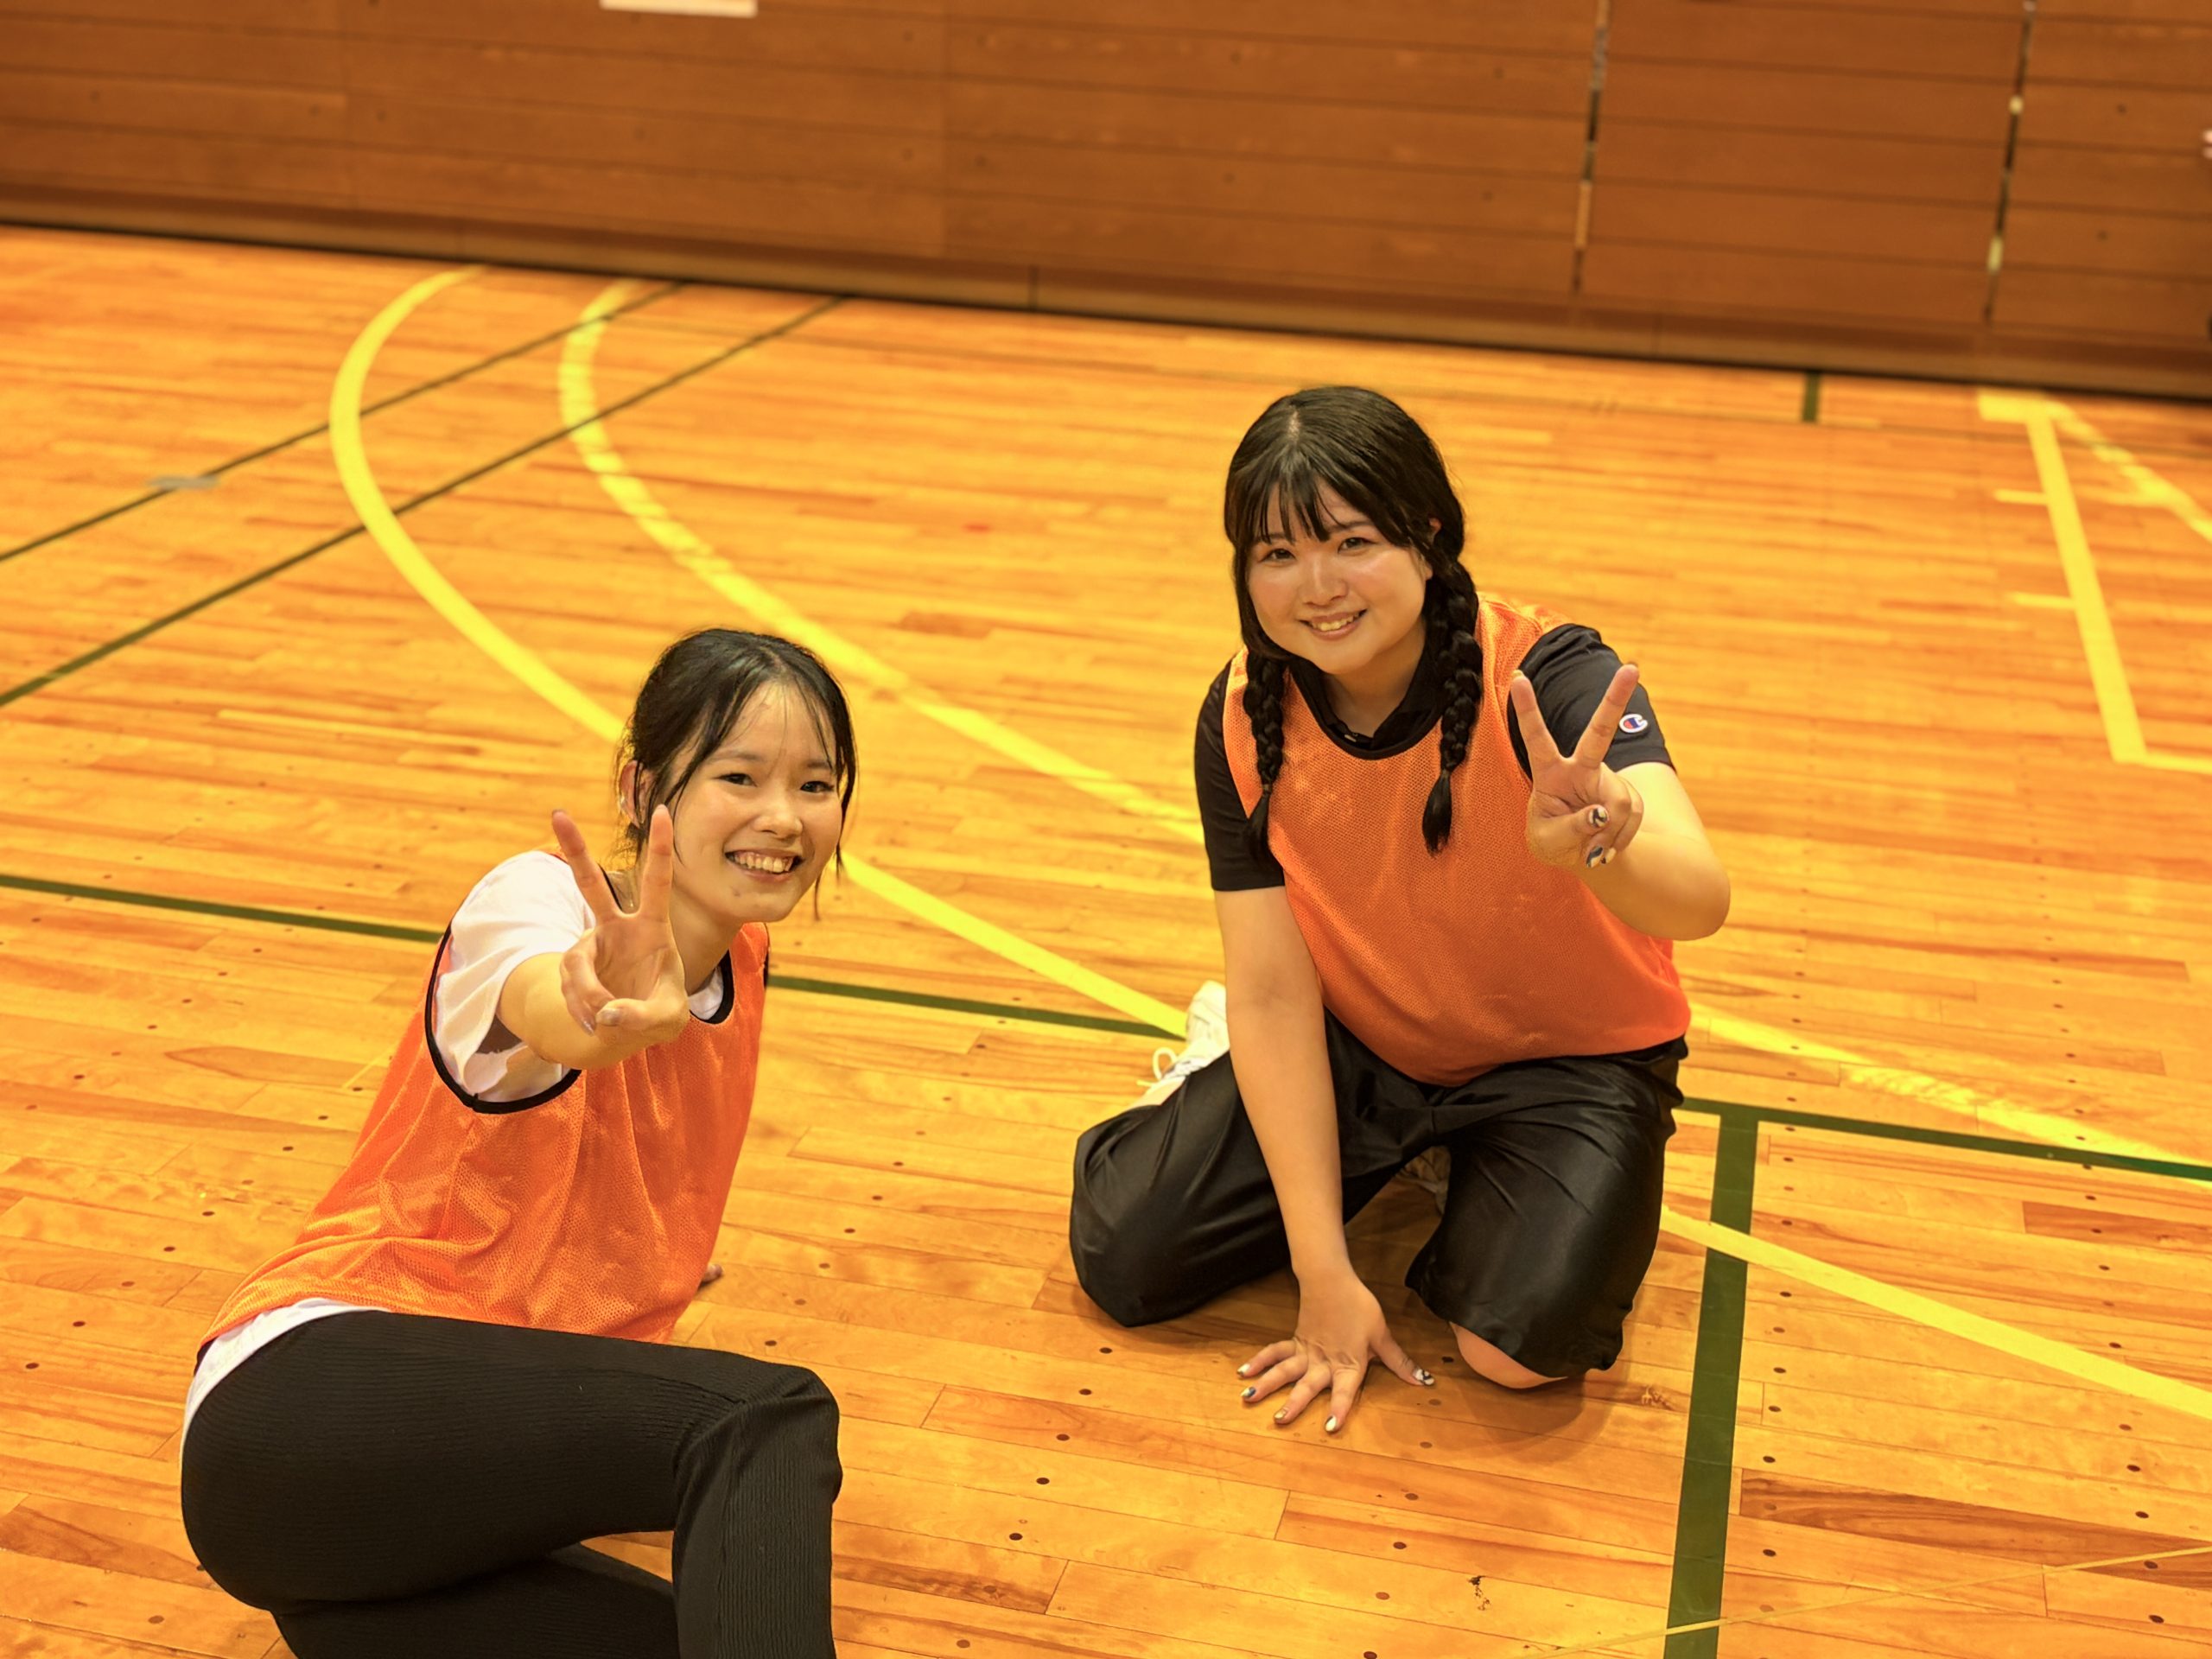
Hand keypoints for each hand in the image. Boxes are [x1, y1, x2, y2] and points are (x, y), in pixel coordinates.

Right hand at [549, 806, 689, 1049]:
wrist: (630, 1030)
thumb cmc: (659, 1012)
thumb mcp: (667, 1019)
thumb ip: (643, 1016)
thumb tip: (606, 1013)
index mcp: (653, 929)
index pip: (658, 882)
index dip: (660, 847)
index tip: (662, 810)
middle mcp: (617, 929)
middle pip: (591, 885)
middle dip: (575, 850)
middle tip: (558, 814)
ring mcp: (590, 946)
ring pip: (575, 965)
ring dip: (587, 996)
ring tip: (604, 1019)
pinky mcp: (572, 968)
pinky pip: (570, 988)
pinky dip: (582, 1009)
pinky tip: (594, 1021)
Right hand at [1236, 1269, 1432, 1433]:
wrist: (1332, 1278)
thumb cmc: (1359, 1306)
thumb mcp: (1382, 1334)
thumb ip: (1398, 1361)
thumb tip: (1423, 1380)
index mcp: (1349, 1362)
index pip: (1345, 1390)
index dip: (1340, 1408)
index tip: (1330, 1427)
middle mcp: (1324, 1361)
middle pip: (1307, 1384)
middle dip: (1294, 1403)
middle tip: (1279, 1420)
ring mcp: (1307, 1351)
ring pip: (1285, 1370)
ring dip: (1268, 1384)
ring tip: (1250, 1399)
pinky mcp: (1296, 1341)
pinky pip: (1275, 1352)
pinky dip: (1260, 1361)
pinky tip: (1244, 1373)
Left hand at [1510, 663, 1646, 871]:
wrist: (1583, 857)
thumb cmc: (1553, 841)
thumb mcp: (1549, 841)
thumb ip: (1571, 828)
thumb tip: (1601, 813)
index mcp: (1550, 772)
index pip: (1536, 738)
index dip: (1527, 708)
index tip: (1517, 677)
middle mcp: (1582, 768)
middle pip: (1600, 732)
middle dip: (1616, 699)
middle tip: (1633, 667)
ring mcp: (1608, 780)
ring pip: (1617, 803)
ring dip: (1607, 833)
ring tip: (1592, 848)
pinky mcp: (1630, 796)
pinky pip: (1631, 818)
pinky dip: (1619, 839)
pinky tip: (1607, 844)